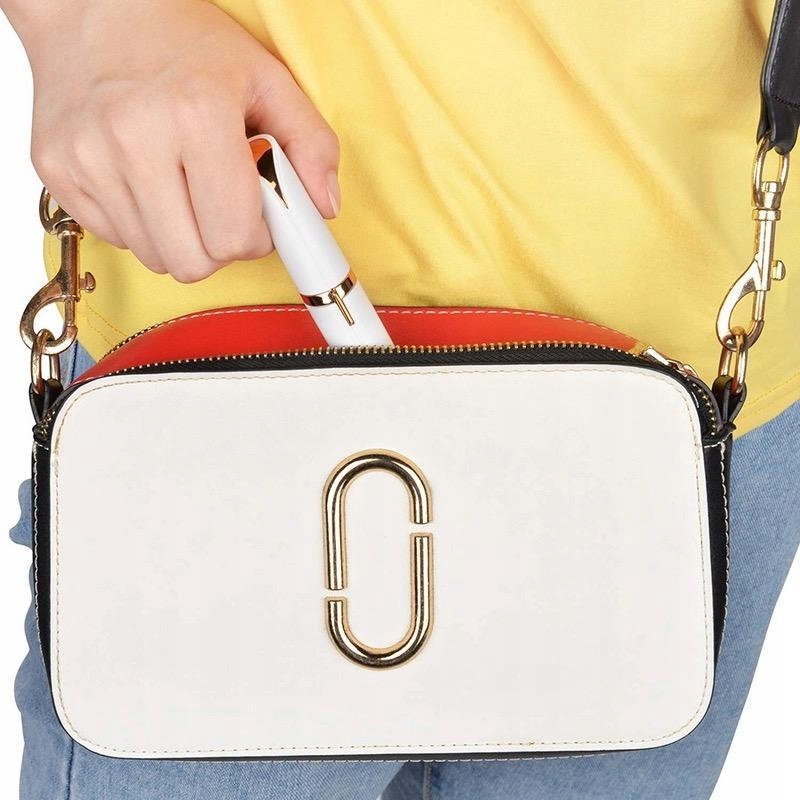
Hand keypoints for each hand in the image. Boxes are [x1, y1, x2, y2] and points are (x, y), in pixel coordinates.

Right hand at [11, 0, 340, 281]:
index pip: (235, 237)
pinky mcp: (56, 170)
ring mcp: (87, 157)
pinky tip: (146, 181)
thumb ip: (310, 143)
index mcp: (196, 113)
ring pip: (155, 258)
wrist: (91, 6)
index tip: (257, 215)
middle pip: (194, 263)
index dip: (257, 237)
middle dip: (220, 246)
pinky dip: (141, 224)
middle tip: (223, 207)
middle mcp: (133, 138)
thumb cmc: (183, 42)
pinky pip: (116, 239)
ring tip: (183, 186)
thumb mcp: (265, 78)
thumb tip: (323, 206)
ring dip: (181, 237)